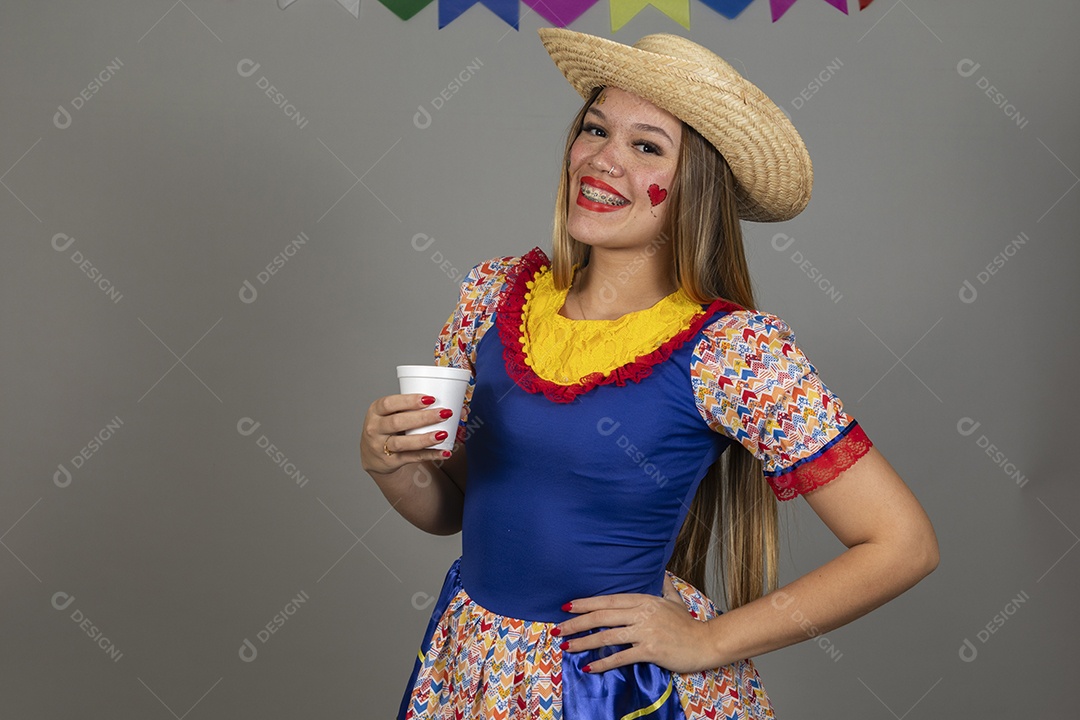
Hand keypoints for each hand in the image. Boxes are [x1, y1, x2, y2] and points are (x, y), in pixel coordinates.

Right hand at [360, 393, 453, 474]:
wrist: (374, 455)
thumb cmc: (391, 427)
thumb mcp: (395, 414)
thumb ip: (419, 409)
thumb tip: (462, 409)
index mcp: (375, 410)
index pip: (389, 403)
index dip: (409, 401)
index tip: (430, 399)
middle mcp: (374, 428)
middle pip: (397, 422)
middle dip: (423, 418)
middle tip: (444, 413)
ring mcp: (380, 446)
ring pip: (403, 443)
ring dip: (425, 439)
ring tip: (443, 434)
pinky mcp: (390, 461)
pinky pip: (411, 458)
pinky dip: (429, 455)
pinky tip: (444, 452)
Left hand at [555, 575, 717, 673]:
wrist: (706, 642)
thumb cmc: (688, 624)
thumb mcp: (674, 600)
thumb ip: (664, 586)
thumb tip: (661, 572)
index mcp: (643, 600)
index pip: (607, 600)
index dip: (585, 603)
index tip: (567, 606)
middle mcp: (641, 613)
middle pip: (601, 616)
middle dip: (576, 622)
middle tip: (558, 628)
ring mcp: (645, 631)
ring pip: (606, 636)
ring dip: (583, 642)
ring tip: (566, 647)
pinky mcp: (650, 650)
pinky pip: (621, 657)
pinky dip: (603, 663)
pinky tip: (589, 668)